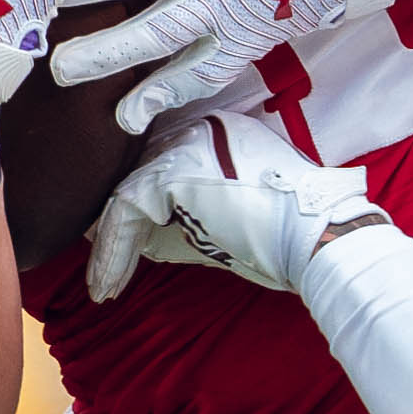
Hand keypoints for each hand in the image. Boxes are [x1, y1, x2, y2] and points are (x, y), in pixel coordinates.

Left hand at [84, 114, 388, 301]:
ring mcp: (182, 147)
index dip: (136, 204)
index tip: (115, 239)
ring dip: (110, 245)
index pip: (160, 164)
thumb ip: (193, 217)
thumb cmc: (287, 232)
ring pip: (125, 195)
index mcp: (217, 134)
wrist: (314, 231)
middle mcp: (197, 130)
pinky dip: (113, 252)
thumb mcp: (234, 216)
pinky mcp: (171, 174)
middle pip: (136, 173)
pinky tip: (107, 284)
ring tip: (101, 282)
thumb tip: (147, 244)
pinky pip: (124, 213)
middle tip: (98, 260)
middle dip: (112, 223)